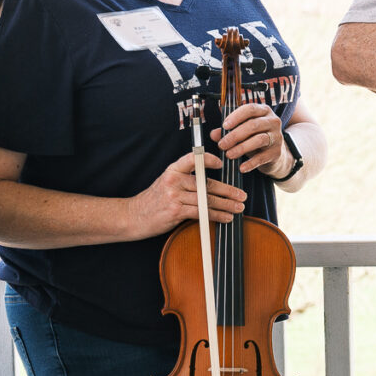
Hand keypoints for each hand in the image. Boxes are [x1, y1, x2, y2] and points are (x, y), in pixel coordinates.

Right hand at [125, 151, 245, 238]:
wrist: (133, 216)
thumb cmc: (154, 201)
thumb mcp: (167, 183)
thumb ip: (186, 180)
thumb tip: (212, 185)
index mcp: (173, 170)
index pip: (193, 159)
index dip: (208, 159)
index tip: (222, 163)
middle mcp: (174, 180)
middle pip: (207, 184)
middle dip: (228, 191)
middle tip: (242, 195)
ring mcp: (174, 196)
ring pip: (207, 199)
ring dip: (226, 205)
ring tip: (238, 208)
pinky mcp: (176, 211)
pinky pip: (202, 212)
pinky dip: (217, 215)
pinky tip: (226, 217)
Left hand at [214, 100, 290, 175]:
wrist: (274, 154)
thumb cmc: (255, 137)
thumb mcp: (242, 131)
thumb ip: (228, 130)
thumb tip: (214, 134)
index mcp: (263, 111)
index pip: (250, 109)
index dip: (236, 117)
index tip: (224, 126)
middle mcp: (273, 121)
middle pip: (253, 125)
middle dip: (235, 135)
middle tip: (222, 145)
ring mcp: (277, 136)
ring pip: (259, 139)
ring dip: (241, 148)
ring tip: (229, 155)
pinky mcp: (277, 152)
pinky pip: (263, 157)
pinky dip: (251, 163)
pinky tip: (241, 167)